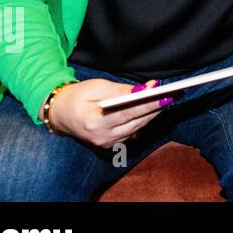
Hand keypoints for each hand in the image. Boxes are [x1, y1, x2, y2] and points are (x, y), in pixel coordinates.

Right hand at [48, 79, 169, 147]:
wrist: (60, 113)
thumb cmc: (77, 97)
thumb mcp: (97, 87)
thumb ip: (121, 90)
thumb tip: (145, 89)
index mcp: (95, 122)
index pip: (129, 113)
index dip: (149, 105)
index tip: (165, 96)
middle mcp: (101, 137)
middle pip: (136, 122)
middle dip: (155, 108)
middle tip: (172, 95)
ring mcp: (105, 143)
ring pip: (137, 128)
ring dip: (151, 114)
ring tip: (166, 99)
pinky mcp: (109, 145)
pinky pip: (131, 132)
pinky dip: (142, 120)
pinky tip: (152, 109)